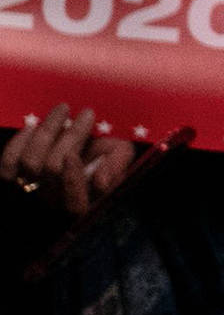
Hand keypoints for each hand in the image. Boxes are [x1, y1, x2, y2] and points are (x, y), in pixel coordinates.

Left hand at [2, 103, 136, 217]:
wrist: (76, 142)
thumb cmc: (101, 149)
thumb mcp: (120, 155)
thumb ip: (117, 165)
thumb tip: (101, 181)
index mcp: (82, 201)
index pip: (75, 204)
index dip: (71, 181)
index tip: (73, 155)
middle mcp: (53, 200)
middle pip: (53, 170)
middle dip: (71, 138)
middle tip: (87, 113)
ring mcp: (29, 188)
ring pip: (31, 163)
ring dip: (48, 131)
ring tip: (63, 110)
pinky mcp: (11, 176)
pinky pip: (9, 161)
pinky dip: (21, 140)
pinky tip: (34, 126)